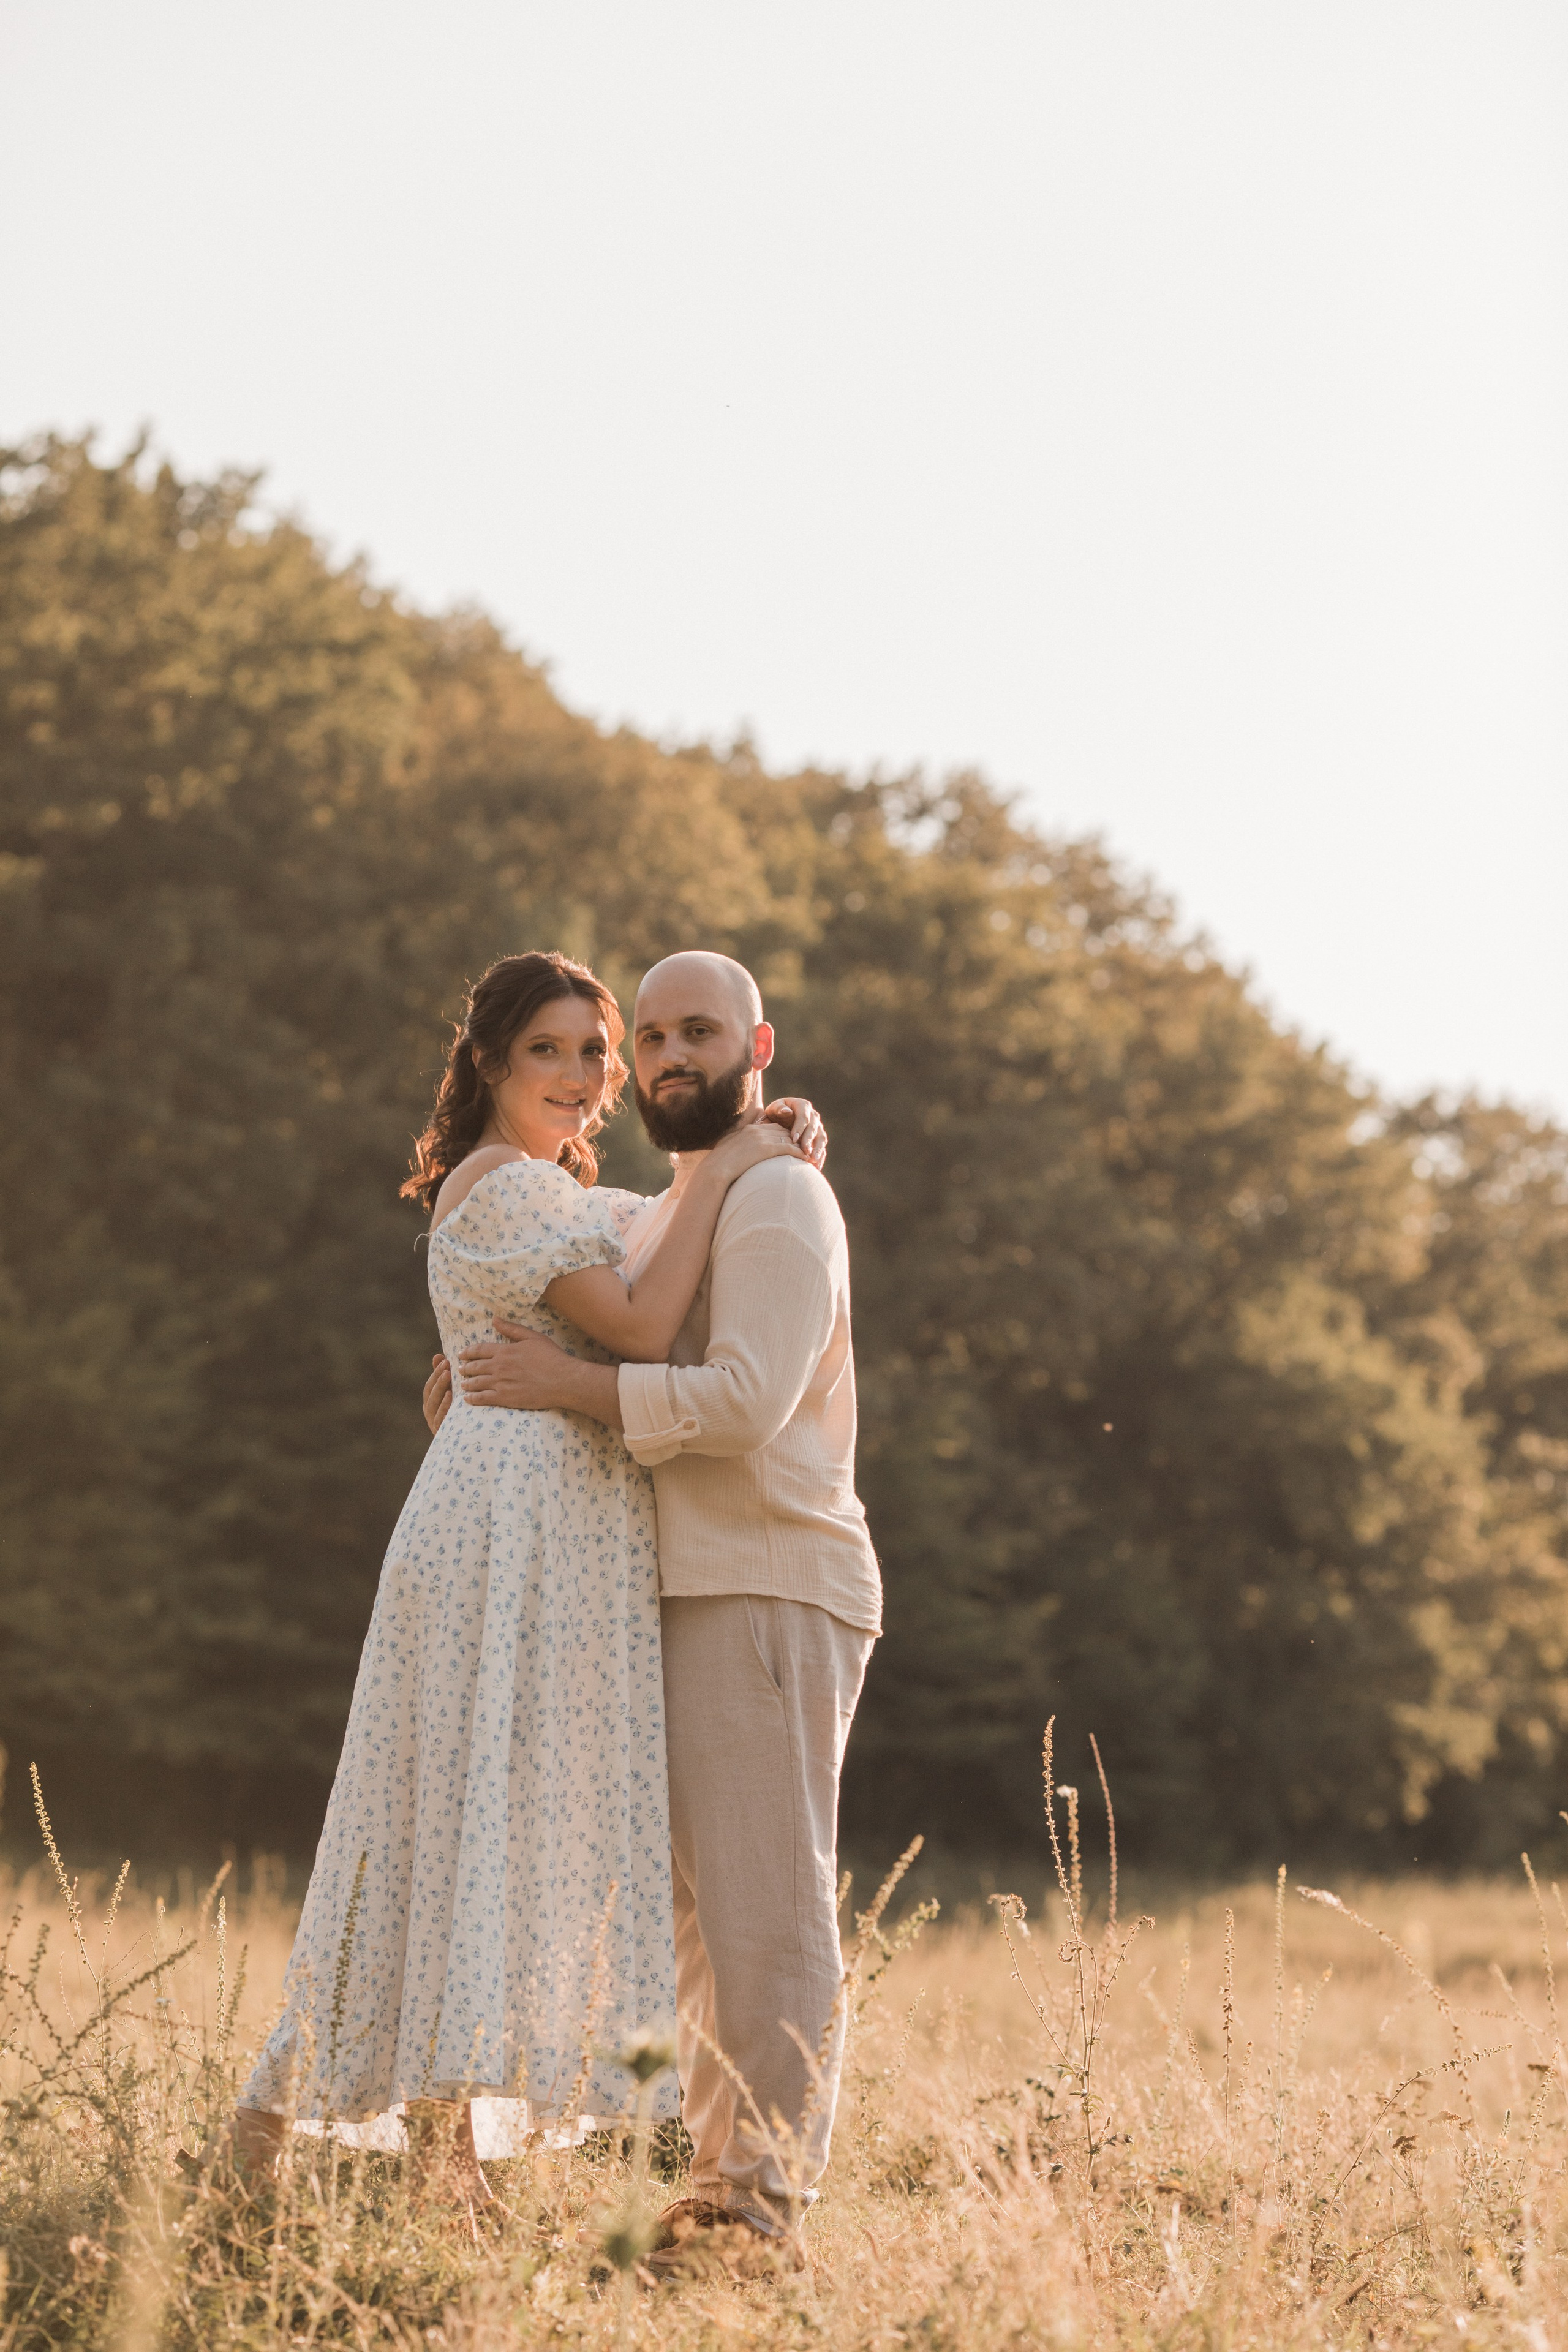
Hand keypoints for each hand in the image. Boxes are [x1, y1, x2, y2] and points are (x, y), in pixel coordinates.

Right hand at [423, 1354, 451, 1434]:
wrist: (466, 1440)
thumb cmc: (458, 1411)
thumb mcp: (451, 1392)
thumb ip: (443, 1376)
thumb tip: (438, 1355)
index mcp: (431, 1401)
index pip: (430, 1385)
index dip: (436, 1372)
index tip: (445, 1360)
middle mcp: (430, 1411)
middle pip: (430, 1393)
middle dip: (438, 1379)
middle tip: (447, 1367)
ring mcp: (434, 1422)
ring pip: (433, 1404)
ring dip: (440, 1389)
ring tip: (447, 1377)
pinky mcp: (441, 1431)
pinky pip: (440, 1418)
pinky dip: (444, 1406)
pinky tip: (451, 1397)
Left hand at [460, 1323, 574, 1408]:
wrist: (562, 1380)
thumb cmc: (551, 1357)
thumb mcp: (532, 1337)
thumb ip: (511, 1329)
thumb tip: (494, 1319)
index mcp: (504, 1350)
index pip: (479, 1350)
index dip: (468, 1352)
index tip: (461, 1354)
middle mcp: (498, 1366)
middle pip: (475, 1367)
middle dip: (465, 1368)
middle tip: (460, 1369)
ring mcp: (500, 1383)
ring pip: (476, 1383)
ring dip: (467, 1383)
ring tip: (463, 1384)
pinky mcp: (505, 1398)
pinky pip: (483, 1398)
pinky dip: (472, 1398)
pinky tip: (467, 1399)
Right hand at [705, 1117, 805, 1183]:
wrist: (715, 1170)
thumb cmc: (719, 1166)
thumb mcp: (728, 1150)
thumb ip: (738, 1146)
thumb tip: (740, 1153)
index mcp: (749, 1129)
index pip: (772, 1128)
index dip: (784, 1135)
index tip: (793, 1142)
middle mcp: (756, 1130)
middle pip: (782, 1131)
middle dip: (795, 1139)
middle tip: (806, 1147)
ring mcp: (761, 1138)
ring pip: (788, 1138)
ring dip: (800, 1146)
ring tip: (810, 1154)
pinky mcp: (765, 1149)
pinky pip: (788, 1148)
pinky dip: (799, 1153)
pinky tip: (806, 1159)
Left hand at [761, 1096, 826, 1167]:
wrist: (779, 1122)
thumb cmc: (775, 1114)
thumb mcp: (774, 1109)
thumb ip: (779, 1108)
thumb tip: (786, 1111)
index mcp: (803, 1106)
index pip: (804, 1117)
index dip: (800, 1128)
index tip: (793, 1139)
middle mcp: (813, 1116)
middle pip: (814, 1128)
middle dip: (809, 1140)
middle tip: (805, 1151)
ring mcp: (818, 1128)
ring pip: (821, 1138)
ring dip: (818, 1149)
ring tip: (813, 1160)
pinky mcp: (818, 1139)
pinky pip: (822, 1148)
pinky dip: (820, 1157)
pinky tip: (816, 1167)